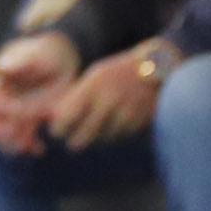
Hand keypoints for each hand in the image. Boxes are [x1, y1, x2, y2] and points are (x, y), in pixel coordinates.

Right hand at [0, 32, 78, 153]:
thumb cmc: (44, 53)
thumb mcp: (33, 54)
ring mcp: (13, 111)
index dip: (6, 111)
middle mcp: (1, 99)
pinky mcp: (27, 119)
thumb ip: (14, 61)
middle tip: (21, 140)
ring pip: (3, 135)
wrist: (60, 59)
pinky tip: (40, 149)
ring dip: (15, 144)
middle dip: (3, 135)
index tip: (26, 115)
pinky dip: (29, 146)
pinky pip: (21, 138)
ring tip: (33, 147)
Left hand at [47, 48, 163, 150]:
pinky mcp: (137, 123)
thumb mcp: (94, 77)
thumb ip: (76, 96)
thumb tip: (55, 118)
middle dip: (74, 142)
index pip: (66, 118)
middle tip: (73, 142)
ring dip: (96, 138)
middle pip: (82, 136)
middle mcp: (107, 102)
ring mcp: (124, 114)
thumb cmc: (117, 72)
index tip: (58, 131)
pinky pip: (118, 137)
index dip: (59, 129)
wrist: (155, 68)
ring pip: (101, 139)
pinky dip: (113, 134)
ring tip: (96, 128)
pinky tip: (113, 124)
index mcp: (92, 87)